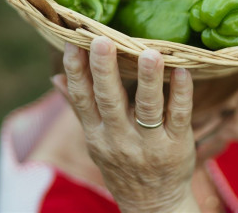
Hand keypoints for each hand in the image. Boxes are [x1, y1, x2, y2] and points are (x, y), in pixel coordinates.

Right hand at [54, 38, 198, 212]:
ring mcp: (150, 143)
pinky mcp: (177, 144)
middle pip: (110, 100)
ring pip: (148, 108)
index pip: (82, 100)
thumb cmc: (122, 165)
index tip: (73, 44)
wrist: (153, 205)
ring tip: (149, 53)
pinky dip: (182, 93)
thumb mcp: (95, 141)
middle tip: (103, 40)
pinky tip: (182, 71)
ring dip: (148, 80)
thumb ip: (80, 107)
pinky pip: (180, 116)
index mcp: (97, 134)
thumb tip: (55, 77)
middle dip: (105, 70)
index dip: (76, 72)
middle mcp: (120, 139)